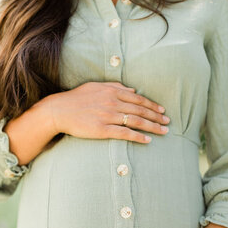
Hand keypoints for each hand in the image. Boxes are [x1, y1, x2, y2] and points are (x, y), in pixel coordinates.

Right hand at [39, 81, 169, 143]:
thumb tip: (132, 90)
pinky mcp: (102, 129)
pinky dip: (138, 136)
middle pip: (141, 110)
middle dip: (157, 117)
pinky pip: (125, 133)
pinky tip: (148, 140)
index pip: (138, 99)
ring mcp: (108, 116)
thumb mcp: (96, 87)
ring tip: (164, 131)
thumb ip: (116, 87)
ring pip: (136, 121)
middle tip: (168, 122)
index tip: (162, 111)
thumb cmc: (77, 98)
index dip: (152, 105)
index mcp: (112, 91)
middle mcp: (113, 102)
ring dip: (152, 127)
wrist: (59, 110)